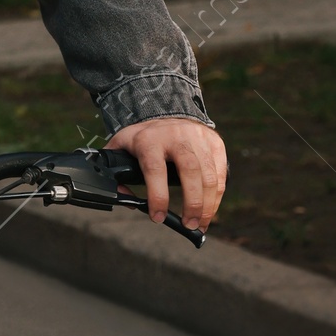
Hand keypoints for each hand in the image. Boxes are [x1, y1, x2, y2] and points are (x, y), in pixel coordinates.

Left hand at [106, 116, 227, 232]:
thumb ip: (114, 170)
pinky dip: (217, 195)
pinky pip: (220, 173)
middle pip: (190, 171)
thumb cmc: (143, 136)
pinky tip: (209, 210)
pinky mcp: (214, 142)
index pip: (155, 170)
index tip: (157, 217)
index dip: (158, 196)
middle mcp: (176, 136)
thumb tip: (126, 199)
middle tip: (188, 225)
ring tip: (200, 224)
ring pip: (209, 174)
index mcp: (150, 140)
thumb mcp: (121, 146)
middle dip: (192, 203)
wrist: (167, 110)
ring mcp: (198, 138)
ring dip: (207, 204)